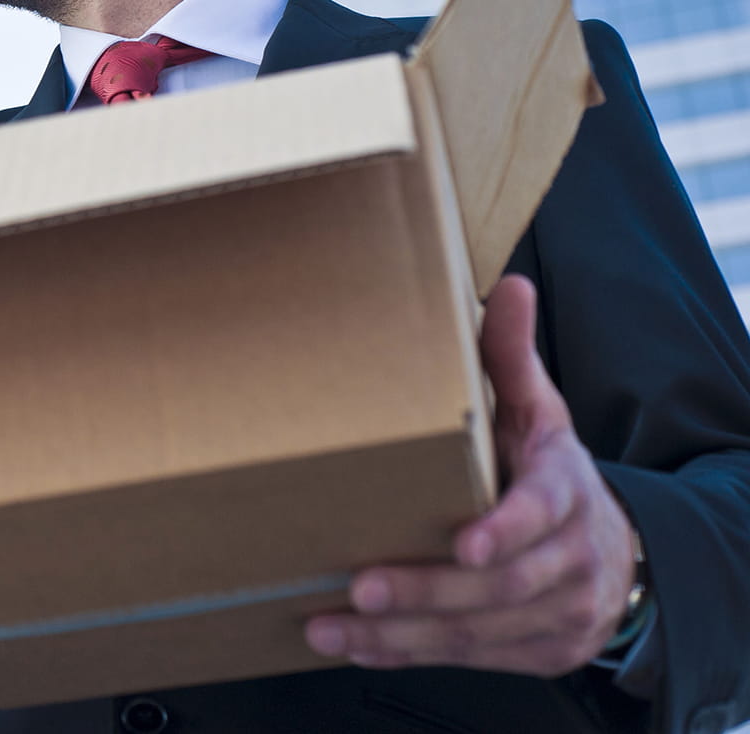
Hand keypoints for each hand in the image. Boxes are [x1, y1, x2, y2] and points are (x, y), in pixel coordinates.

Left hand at [304, 274, 638, 675]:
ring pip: (481, 631)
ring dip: (403, 634)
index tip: (467, 545)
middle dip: (428, 590)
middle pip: (502, 586)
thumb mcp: (537, 410)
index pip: (544, 512)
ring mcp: (559, 611)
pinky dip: (412, 655)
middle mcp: (570, 558)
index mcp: (566, 489)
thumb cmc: (550, 470)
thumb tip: (509, 287)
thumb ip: (512, 356)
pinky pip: (472, 658)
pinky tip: (361, 646)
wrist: (612, 551)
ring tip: (334, 626)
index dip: (506, 529)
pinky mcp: (538, 650)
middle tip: (362, 587)